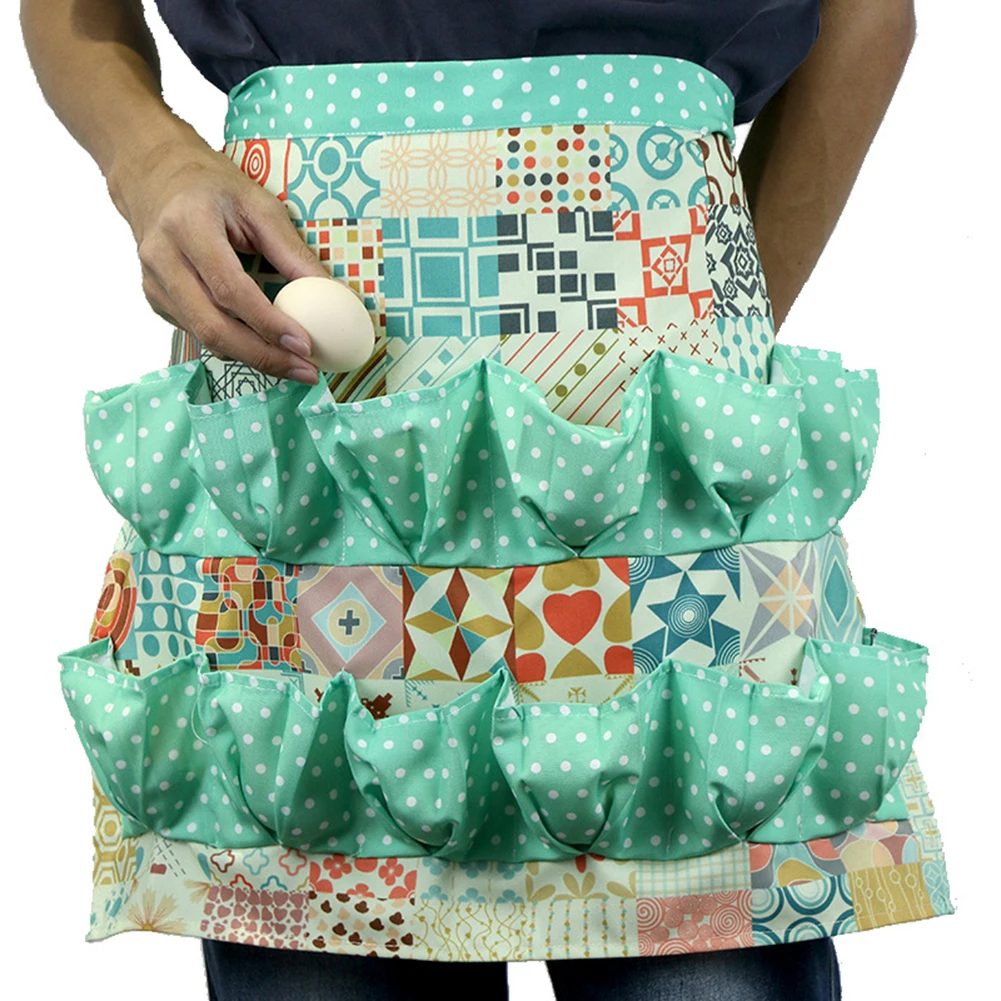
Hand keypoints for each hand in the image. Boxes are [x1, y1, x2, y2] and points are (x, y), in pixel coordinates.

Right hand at [107, 131, 329, 383]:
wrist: (155, 176)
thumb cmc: (212, 187)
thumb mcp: (259, 205)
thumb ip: (292, 252)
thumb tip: (333, 295)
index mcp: (188, 225)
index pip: (229, 289)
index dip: (268, 323)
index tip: (305, 344)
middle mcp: (162, 258)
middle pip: (213, 326)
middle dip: (264, 356)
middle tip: (306, 371)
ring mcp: (153, 283)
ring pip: (206, 338)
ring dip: (254, 359)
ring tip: (294, 366)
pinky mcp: (156, 300)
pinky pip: (199, 334)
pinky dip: (236, 348)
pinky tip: (266, 349)